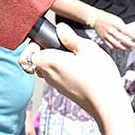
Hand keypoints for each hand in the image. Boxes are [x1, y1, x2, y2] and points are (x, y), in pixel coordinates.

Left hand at [18, 24, 134, 134]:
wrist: (109, 104)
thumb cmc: (98, 76)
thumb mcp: (86, 48)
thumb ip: (70, 37)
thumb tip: (60, 29)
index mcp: (48, 62)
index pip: (26, 54)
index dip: (33, 44)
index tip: (47, 40)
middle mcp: (48, 75)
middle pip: (38, 60)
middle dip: (48, 50)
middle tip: (65, 46)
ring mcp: (57, 85)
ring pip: (49, 69)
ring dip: (58, 61)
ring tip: (77, 57)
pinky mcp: (67, 91)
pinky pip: (60, 77)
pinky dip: (66, 71)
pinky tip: (83, 68)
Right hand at [92, 11, 134, 49]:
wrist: (95, 18)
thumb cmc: (106, 18)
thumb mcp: (117, 19)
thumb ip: (123, 26)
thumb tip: (129, 33)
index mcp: (115, 24)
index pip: (126, 31)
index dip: (133, 36)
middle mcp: (111, 30)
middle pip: (122, 40)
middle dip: (130, 44)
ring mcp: (106, 35)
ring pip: (116, 44)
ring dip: (124, 48)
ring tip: (129, 49)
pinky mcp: (103, 39)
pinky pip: (110, 46)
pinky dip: (116, 48)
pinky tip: (120, 48)